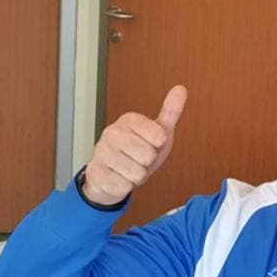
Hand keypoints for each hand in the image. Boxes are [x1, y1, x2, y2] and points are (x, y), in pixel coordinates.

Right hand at [83, 86, 186, 205]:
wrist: (110, 175)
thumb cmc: (137, 152)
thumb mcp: (158, 132)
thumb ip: (170, 112)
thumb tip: (181, 89)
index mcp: (129, 120)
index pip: (160, 136)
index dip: (158, 146)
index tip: (150, 143)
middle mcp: (112, 132)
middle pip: (148, 156)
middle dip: (148, 163)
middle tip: (138, 159)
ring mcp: (101, 152)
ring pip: (137, 173)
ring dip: (137, 176)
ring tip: (129, 169)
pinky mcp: (95, 172)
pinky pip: (124, 186)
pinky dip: (125, 187)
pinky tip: (118, 178)